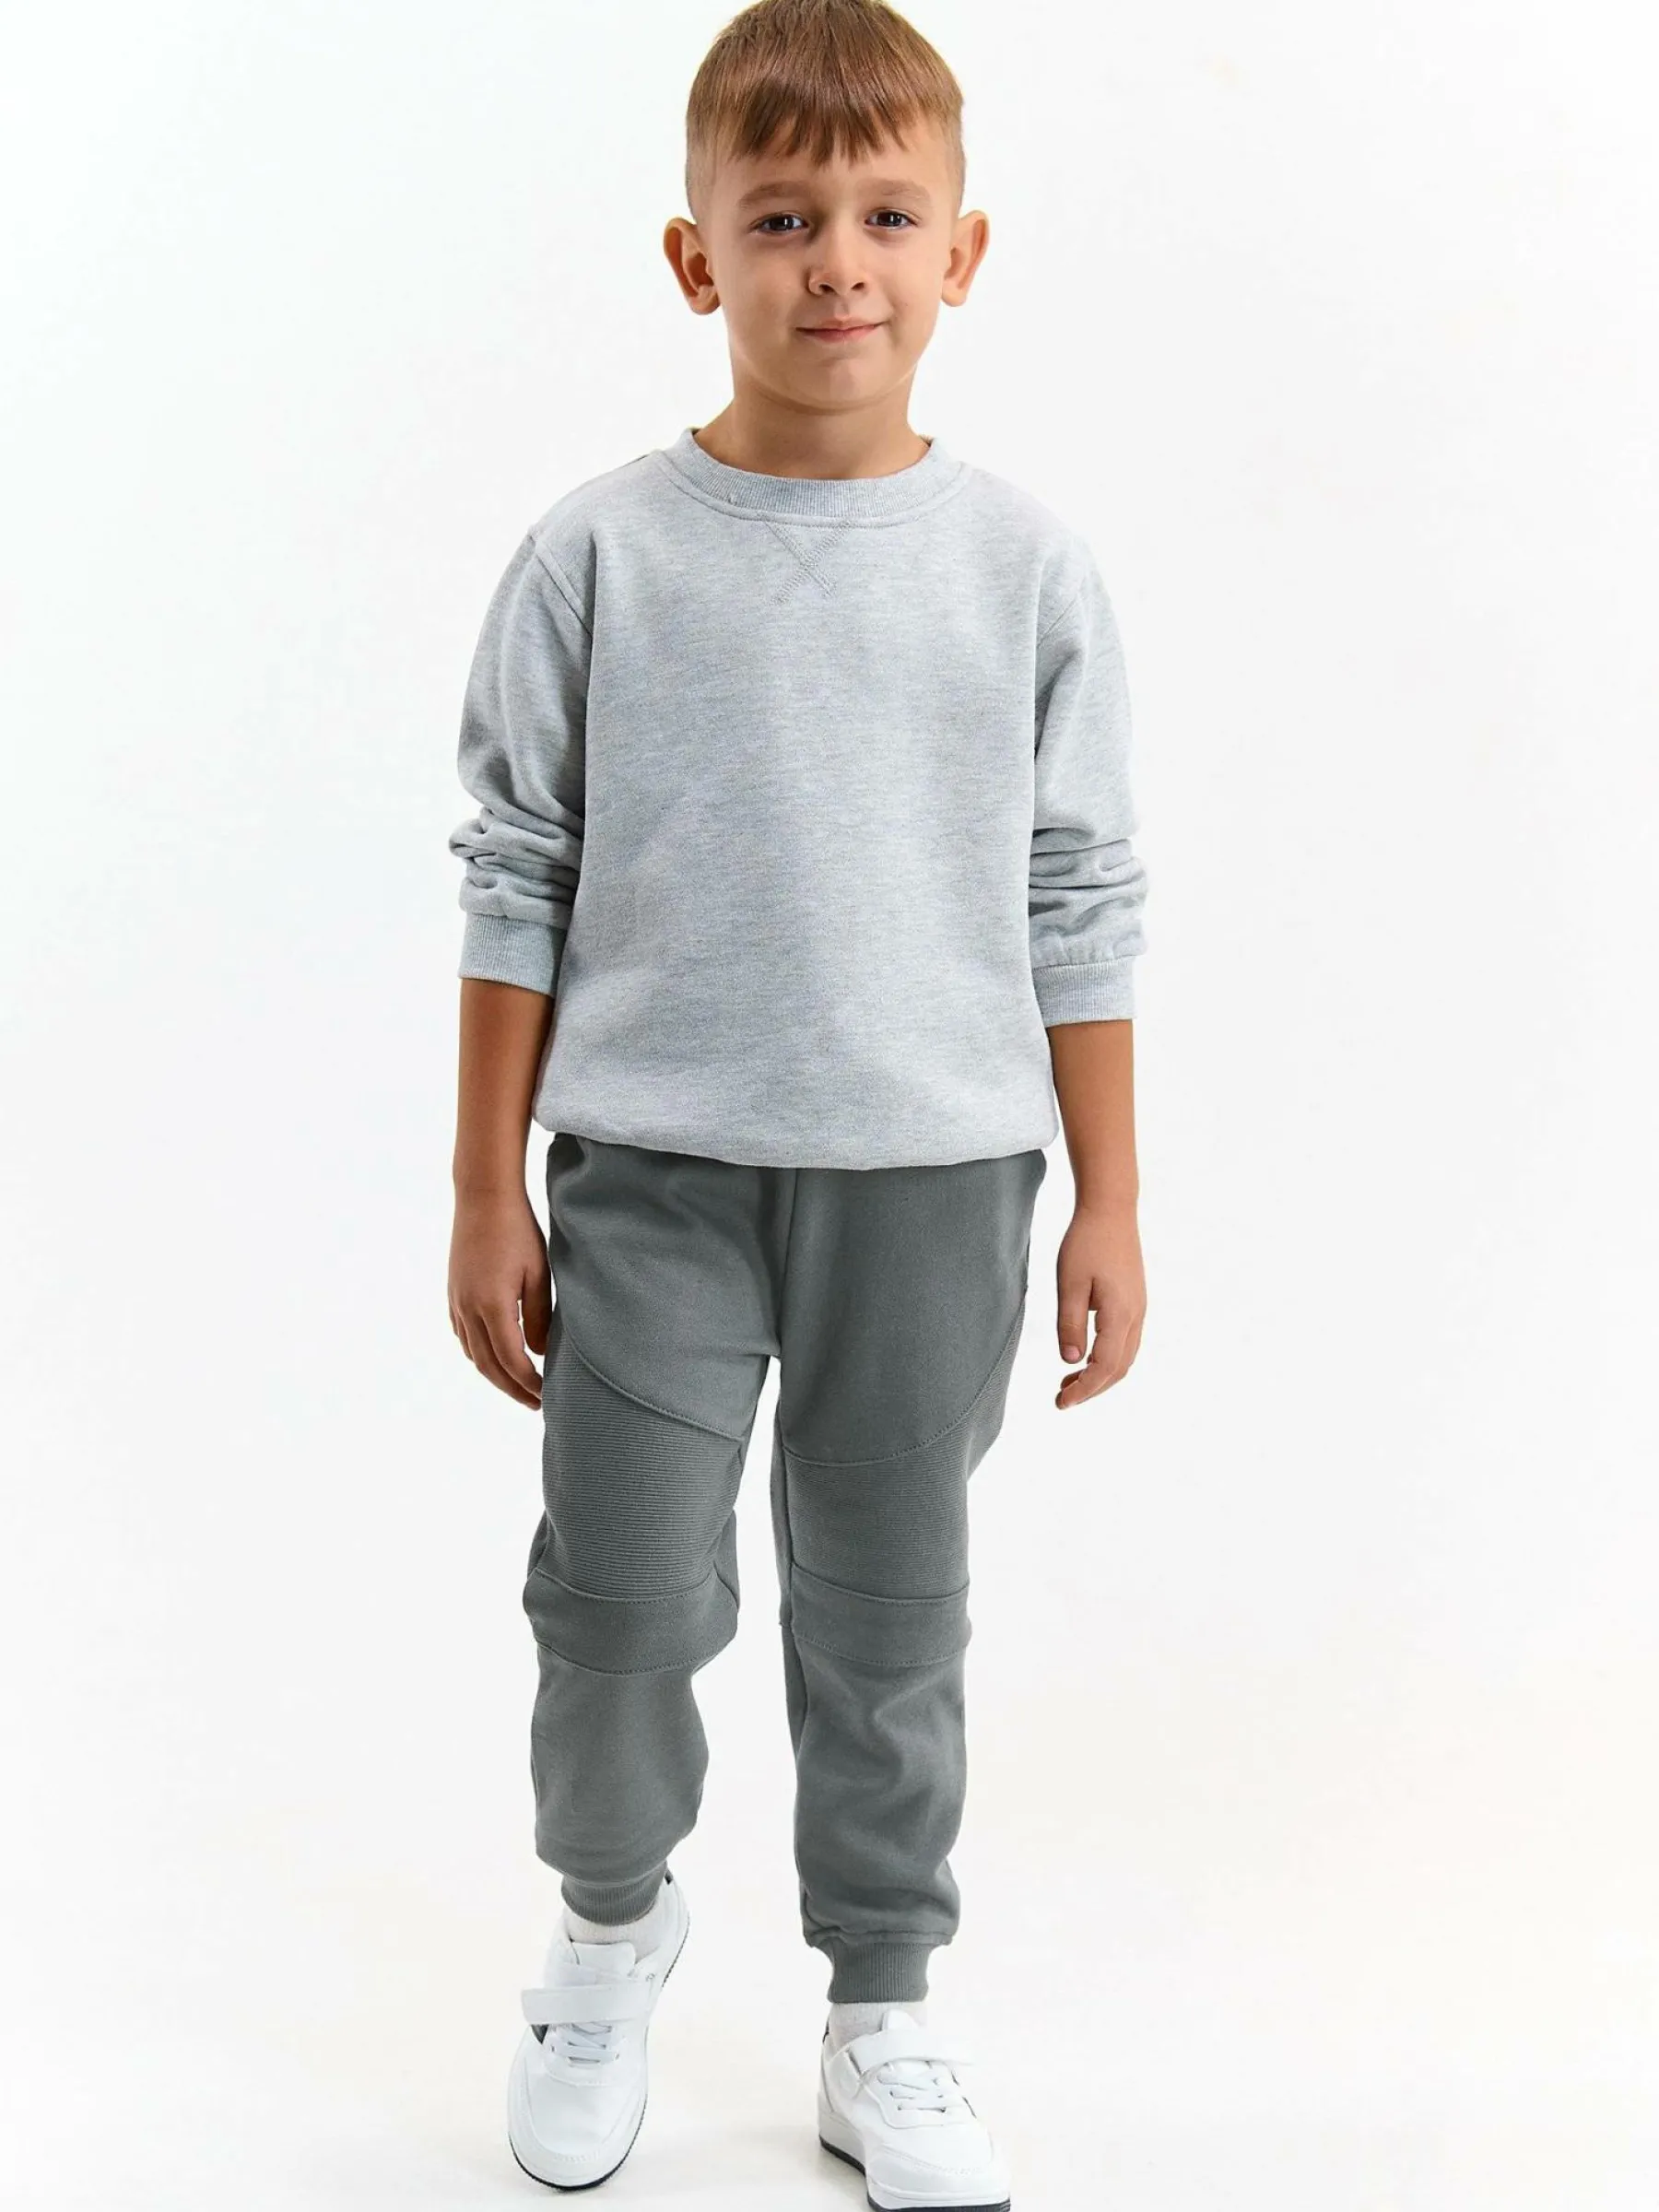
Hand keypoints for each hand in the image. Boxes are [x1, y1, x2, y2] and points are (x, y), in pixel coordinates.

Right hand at [448, 1188, 551, 1407]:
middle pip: (489, 1365)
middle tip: (535, 1403)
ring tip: (518, 1385)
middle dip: (512, 1389)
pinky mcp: (453, 1293)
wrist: (483, 1197)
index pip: (512, 1361)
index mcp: (492, 1306)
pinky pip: (463, 1336)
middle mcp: (468, 1309)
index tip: (547, 1395)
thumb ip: (539, 1317)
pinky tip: (494, 1356)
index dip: (529, 1383)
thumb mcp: (539, 1274)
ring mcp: (456, 1302)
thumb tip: (537, 1353)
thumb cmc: (518, 1231)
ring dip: (494, 1374)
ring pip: (472, 1353)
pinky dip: (478, 1353)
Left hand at [1054, 1199, 1144, 1409]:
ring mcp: (1139, 1309)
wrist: (1111, 1210)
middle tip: (1061, 1398)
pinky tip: (1085, 1356)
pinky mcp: (1135, 1302)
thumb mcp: (1069, 1283)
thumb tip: (1070, 1362)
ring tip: (1068, 1382)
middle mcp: (1136, 1316)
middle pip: (1119, 1369)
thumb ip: (1070, 1324)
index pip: (1104, 1367)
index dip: (1084, 1390)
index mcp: (1120, 1315)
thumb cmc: (1086, 1242)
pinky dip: (1107, 1358)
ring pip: (1125, 1357)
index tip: (1061, 1403)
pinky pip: (1126, 1342)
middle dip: (1092, 1388)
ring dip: (1099, 1375)